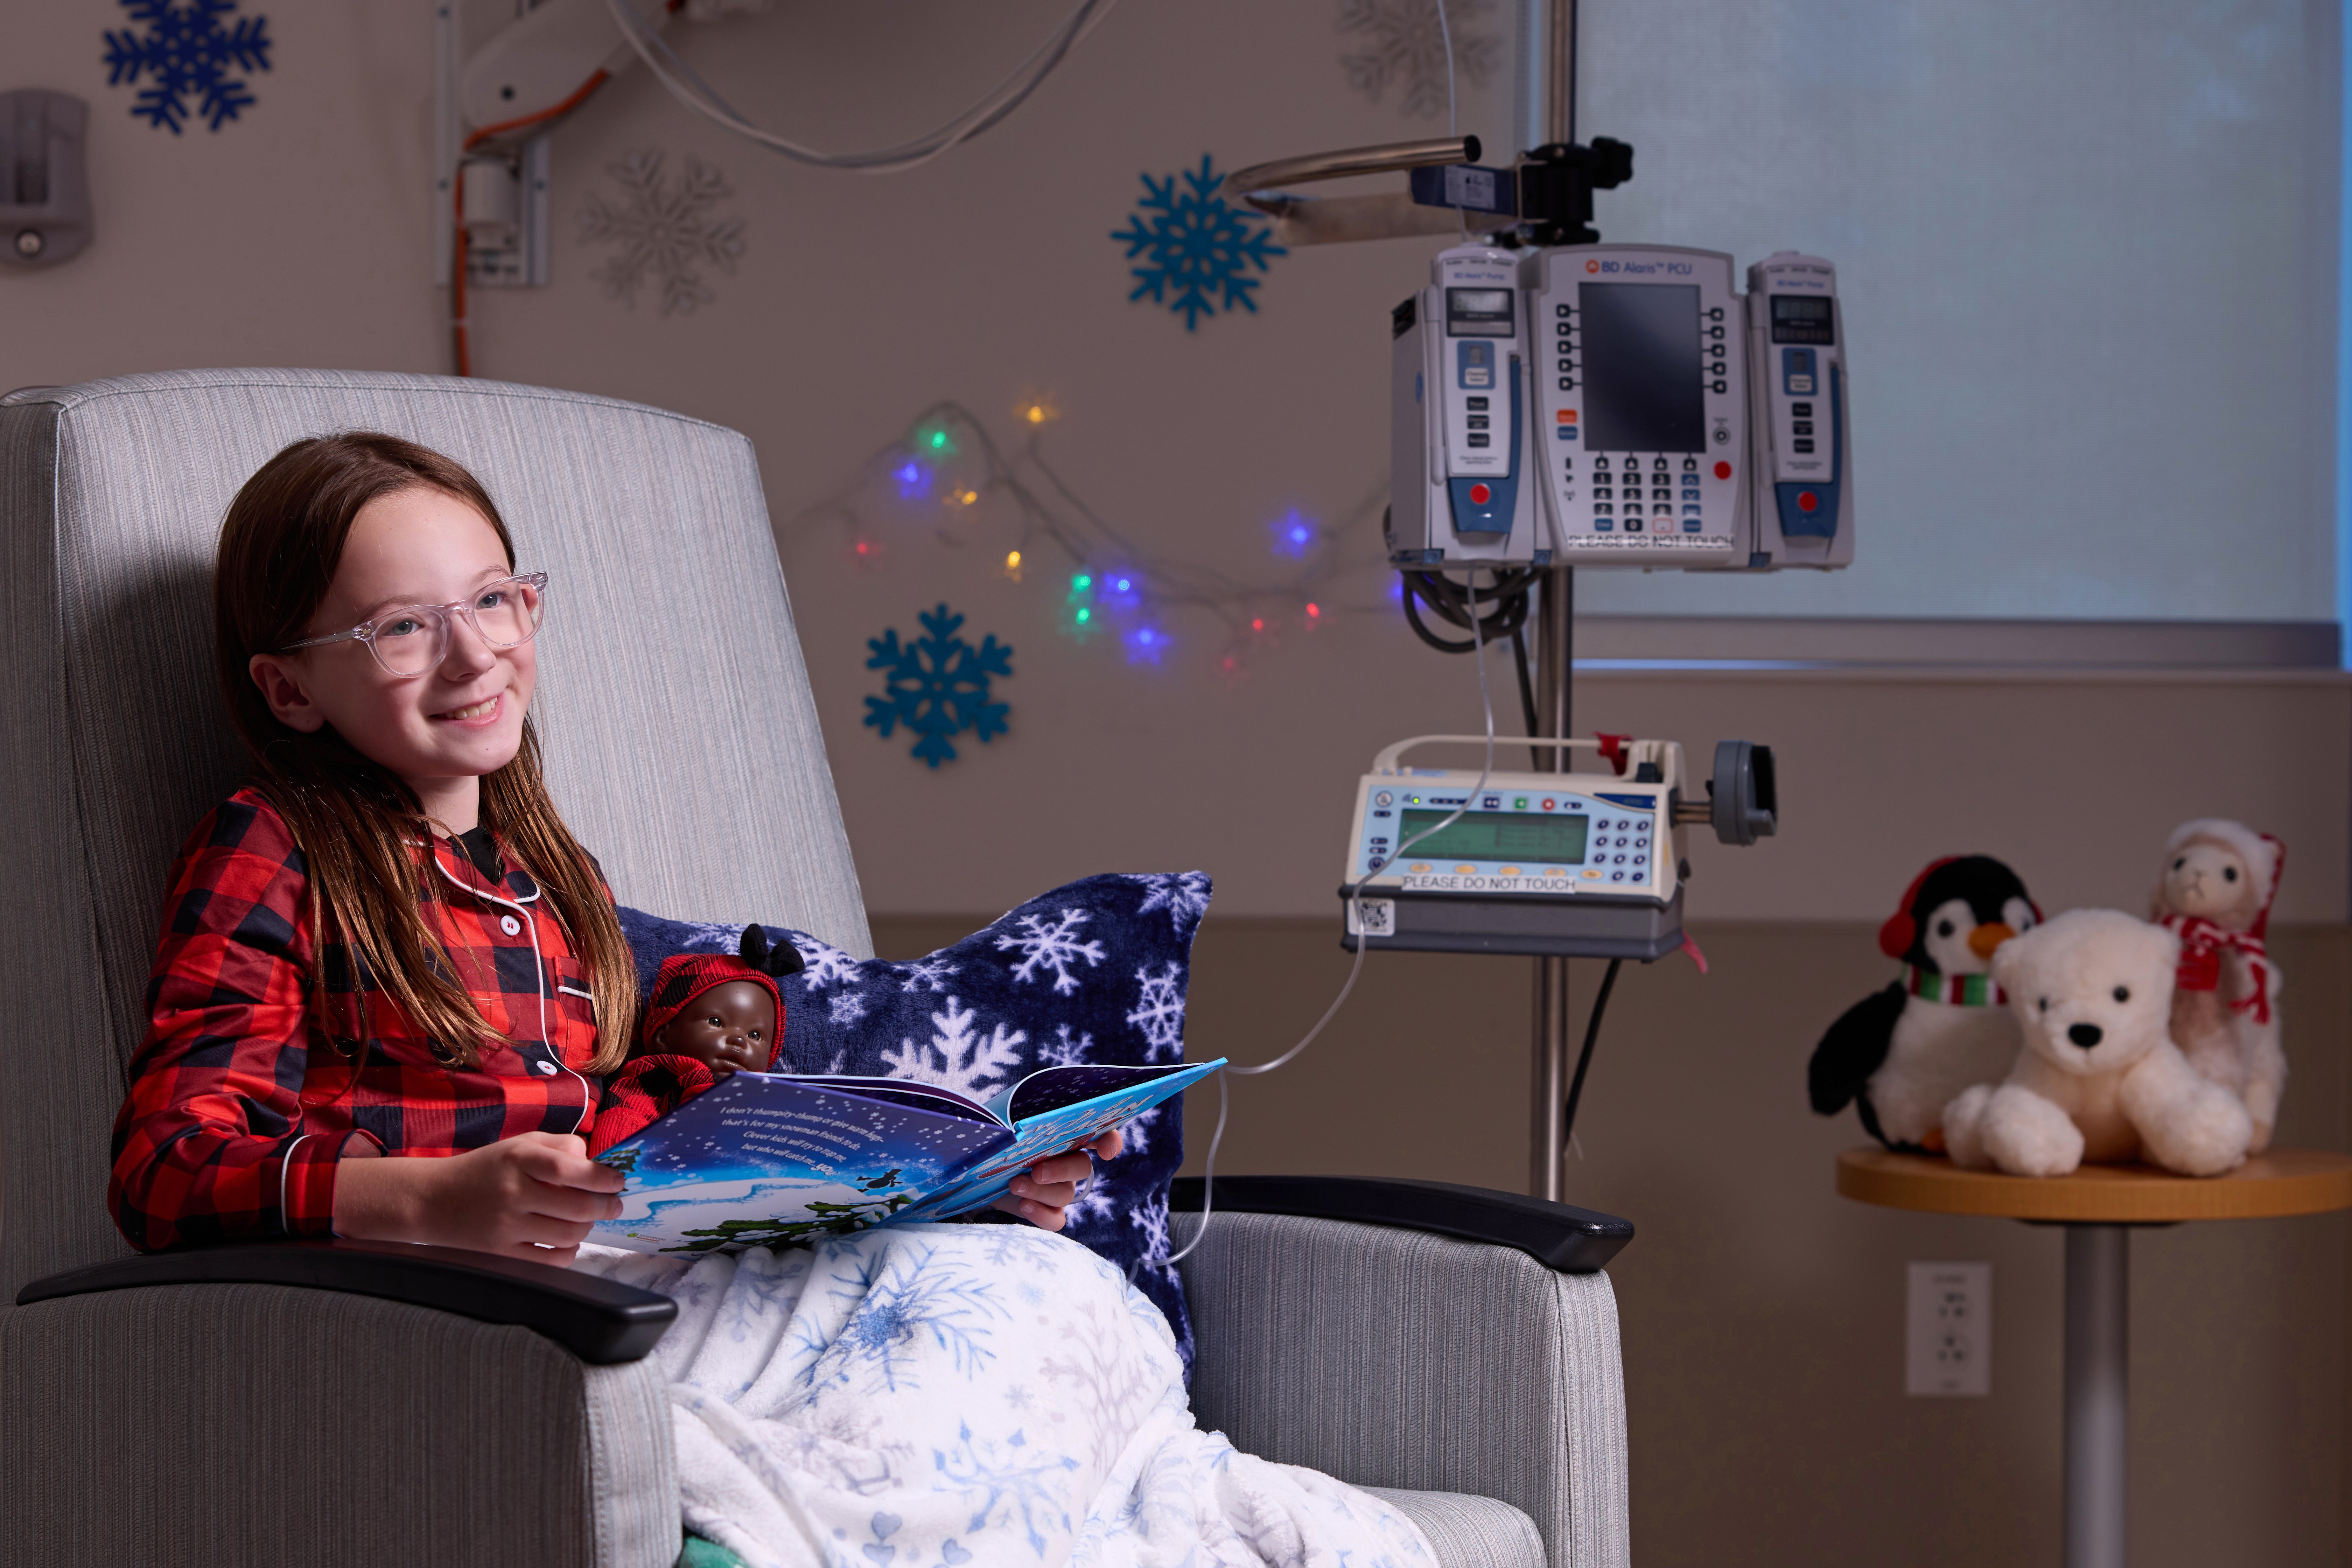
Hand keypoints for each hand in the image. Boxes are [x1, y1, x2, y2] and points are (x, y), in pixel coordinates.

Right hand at [332, 1132, 625, 1262]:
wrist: (433, 1200)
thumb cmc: (485, 1169)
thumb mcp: (519, 1144)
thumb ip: (559, 1146)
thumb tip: (594, 1162)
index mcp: (519, 1160)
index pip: (569, 1169)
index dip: (602, 1178)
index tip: (618, 1181)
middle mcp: (513, 1193)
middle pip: (576, 1207)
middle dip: (605, 1206)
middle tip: (614, 1203)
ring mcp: (507, 1226)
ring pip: (568, 1235)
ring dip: (588, 1228)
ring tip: (589, 1219)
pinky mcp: (502, 1252)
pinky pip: (550, 1260)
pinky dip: (569, 1252)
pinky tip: (568, 1240)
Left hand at [993, 1129, 1123, 1231]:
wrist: (978, 1165)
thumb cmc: (997, 1135)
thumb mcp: (1007, 1118)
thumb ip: (1021, 1116)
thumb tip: (1019, 1123)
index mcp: (1066, 1134)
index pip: (1100, 1133)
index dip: (1110, 1141)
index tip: (1106, 1151)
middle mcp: (1068, 1161)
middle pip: (1082, 1167)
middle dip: (1062, 1170)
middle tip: (1037, 1171)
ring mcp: (1059, 1187)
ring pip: (1065, 1194)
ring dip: (1040, 1191)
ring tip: (1014, 1184)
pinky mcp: (1046, 1209)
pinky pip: (1056, 1219)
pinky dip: (1042, 1214)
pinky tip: (1024, 1205)